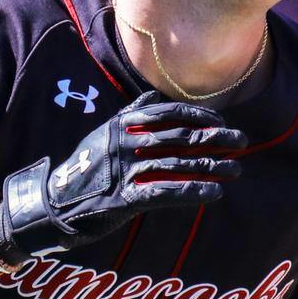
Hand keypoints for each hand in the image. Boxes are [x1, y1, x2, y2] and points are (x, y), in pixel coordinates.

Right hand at [0, 90, 243, 260]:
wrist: (56, 203)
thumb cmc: (86, 168)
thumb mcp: (104, 133)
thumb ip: (132, 115)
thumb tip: (157, 95)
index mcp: (121, 124)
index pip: (168, 112)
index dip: (199, 115)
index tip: (221, 121)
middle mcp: (124, 143)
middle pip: (178, 136)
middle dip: (214, 138)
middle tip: (242, 141)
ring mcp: (124, 170)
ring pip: (177, 164)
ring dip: (211, 166)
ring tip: (236, 169)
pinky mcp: (125, 199)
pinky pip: (166, 193)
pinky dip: (193, 192)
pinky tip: (214, 194)